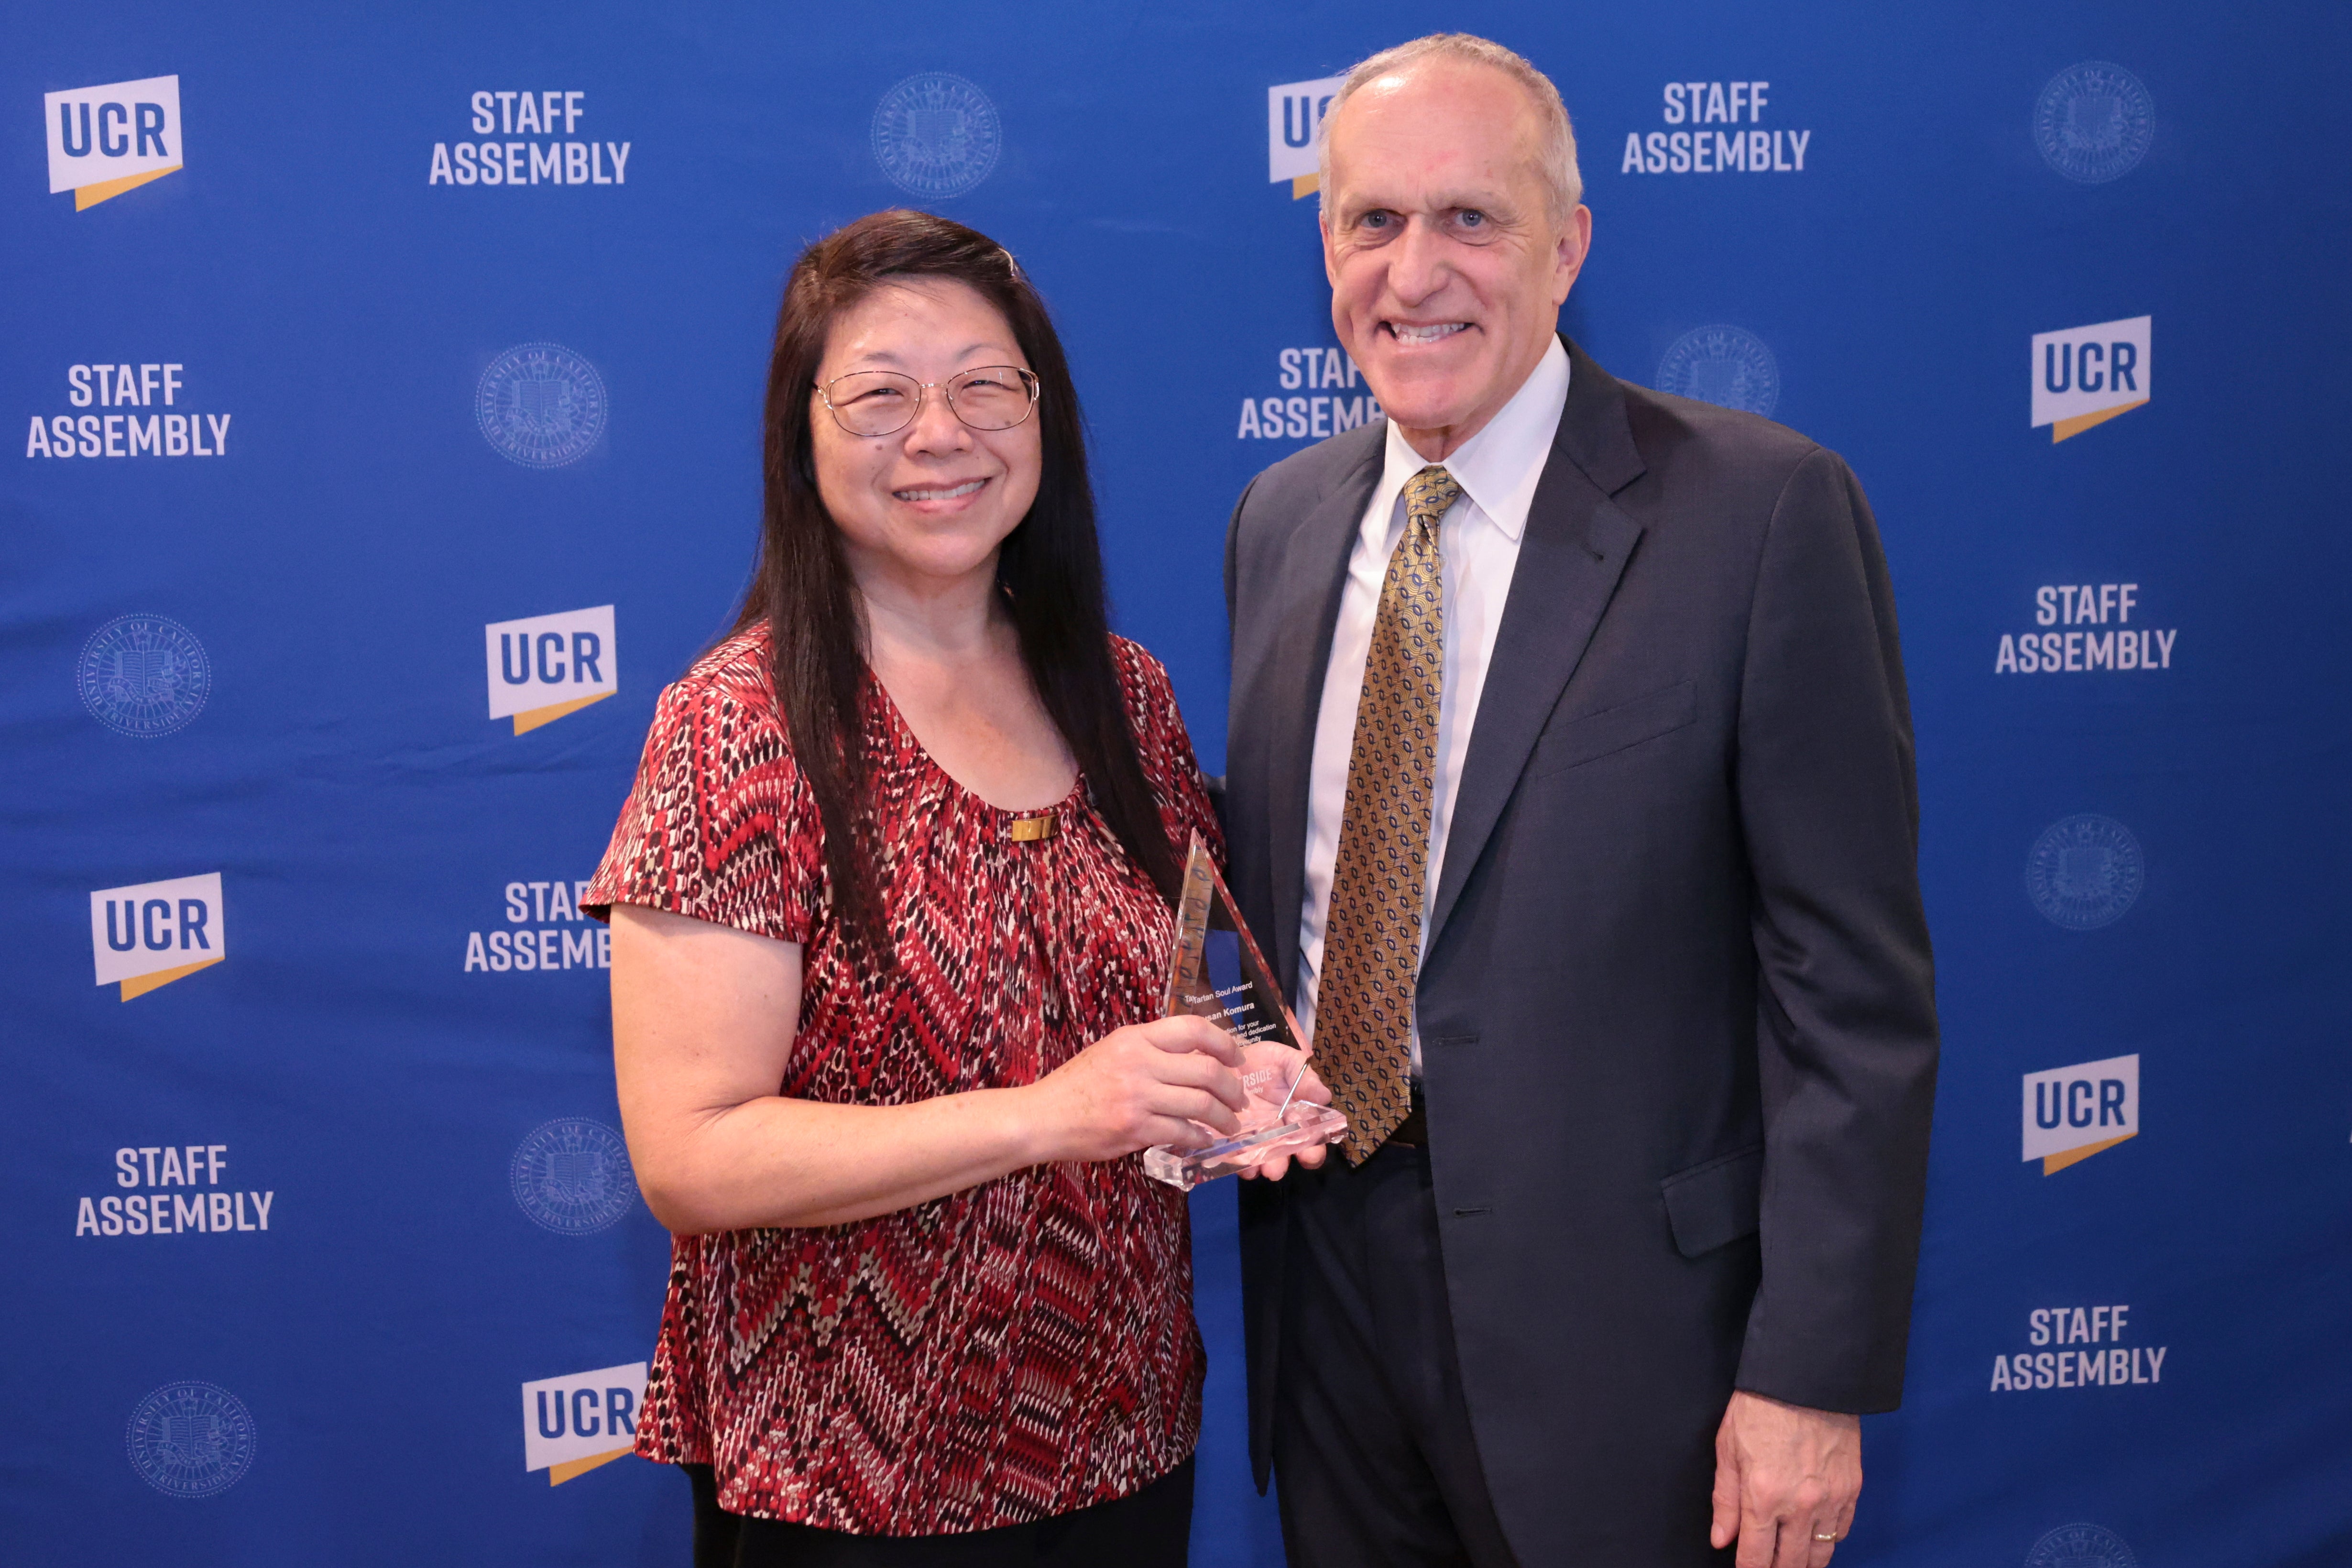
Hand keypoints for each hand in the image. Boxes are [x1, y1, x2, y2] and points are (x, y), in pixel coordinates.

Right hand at [1026, 1015, 1248, 1163]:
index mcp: (1136, 1038)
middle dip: (1233, 1089)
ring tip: (1229, 1124)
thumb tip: (1192, 1058)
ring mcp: (1139, 1097)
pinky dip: (1200, 1137)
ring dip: (1224, 1118)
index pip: (1193, 1029)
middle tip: (1240, 1100)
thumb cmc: (1077, 1084)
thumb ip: (1149, 1050)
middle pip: (1207, 1071)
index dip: (1224, 1043)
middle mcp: (1140, 1063)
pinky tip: (1203, 1139)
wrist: (1043, 1116)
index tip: (1237, 1058)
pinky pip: (1182, 1132)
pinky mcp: (1135, 1129)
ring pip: (1201, 1104)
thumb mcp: (1111, 1051)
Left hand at [1238, 1063, 1333, 1180]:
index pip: (1310, 1139)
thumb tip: (1325, 1096)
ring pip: (1259, 1159)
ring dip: (1258, 1166)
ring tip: (1257, 1168)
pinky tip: (1235, 1159)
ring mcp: (1252, 1137)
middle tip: (1276, 1170)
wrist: (1227, 1059)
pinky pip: (1233, 1154)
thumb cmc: (1263, 1062)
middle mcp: (1277, 1133)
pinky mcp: (1229, 1138)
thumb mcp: (1286, 1061)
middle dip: (1281, 1164)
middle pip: (1284, 1155)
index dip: (1313, 1149)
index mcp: (1296, 1117)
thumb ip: (1305, 1077)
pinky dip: (1235, 1160)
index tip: (1310, 1153)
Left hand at [1710, 1391, 1860, 1567]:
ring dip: (1804, 1563)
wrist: (1806, 1377)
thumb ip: (1725, 1499)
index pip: (1755, 1556)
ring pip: (1819, 1554)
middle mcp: (1799, 1505)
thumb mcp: (1728, 1448)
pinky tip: (1816, 1538)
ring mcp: (1830, 1499)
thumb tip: (1722, 1539)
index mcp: (1763, 1496)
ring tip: (1792, 1562)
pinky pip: (1841, 1531)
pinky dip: (1829, 1540)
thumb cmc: (1761, 1406)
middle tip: (1768, 1566)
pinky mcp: (1852, 1489)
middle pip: (1789, 1562)